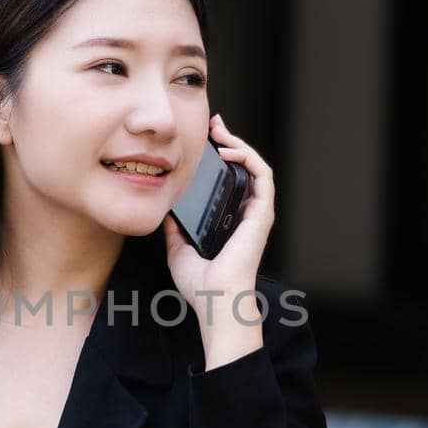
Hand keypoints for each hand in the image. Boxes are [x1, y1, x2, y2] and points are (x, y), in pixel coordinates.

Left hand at [162, 114, 273, 338]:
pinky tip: (228, 150)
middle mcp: (245, 214)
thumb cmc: (200, 285)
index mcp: (228, 220)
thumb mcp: (177, 249)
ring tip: (219, 131)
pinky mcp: (262, 213)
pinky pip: (262, 176)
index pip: (227, 180)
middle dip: (228, 142)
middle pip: (241, 169)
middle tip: (211, 125)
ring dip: (239, 144)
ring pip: (254, 166)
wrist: (214, 302)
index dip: (217, 157)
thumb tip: (164, 210)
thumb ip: (174, 229)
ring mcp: (256, 213)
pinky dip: (248, 158)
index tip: (200, 141)